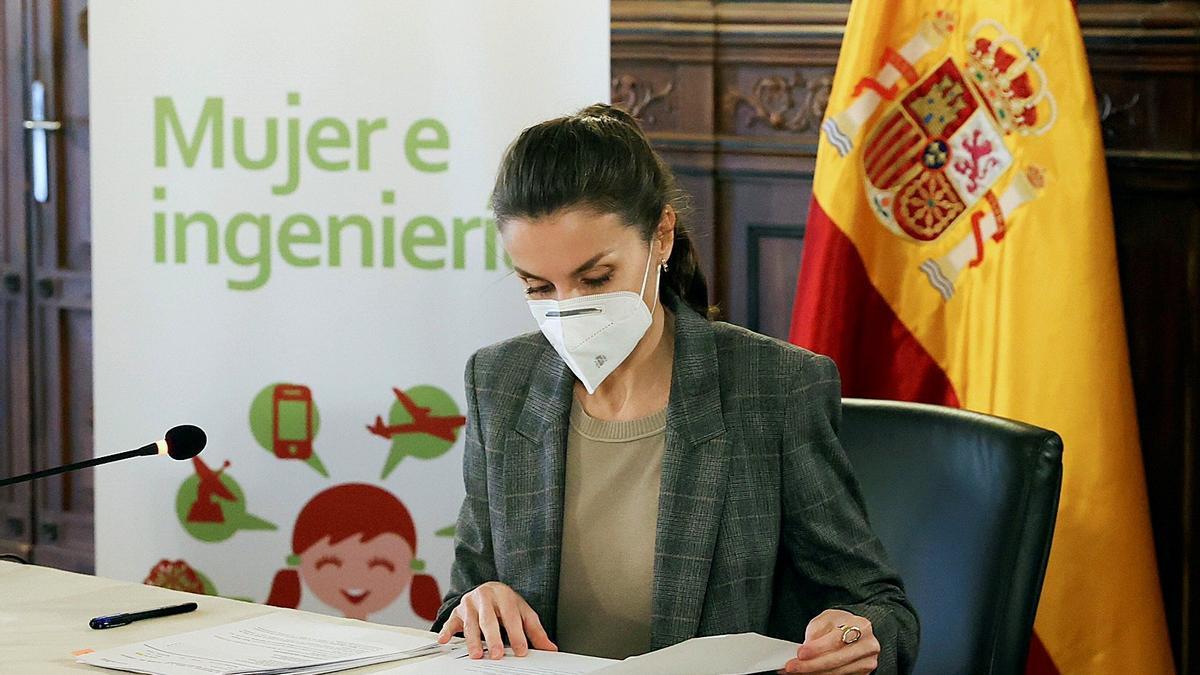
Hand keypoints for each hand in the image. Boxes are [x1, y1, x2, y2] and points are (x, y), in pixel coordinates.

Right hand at [436, 581, 557, 659]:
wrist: (489, 589)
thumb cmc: (507, 604)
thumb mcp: (523, 613)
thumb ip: (535, 631)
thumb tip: (550, 649)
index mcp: (504, 595)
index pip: (511, 616)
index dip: (516, 634)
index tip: (521, 651)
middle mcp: (485, 597)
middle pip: (488, 619)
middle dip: (492, 638)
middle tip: (496, 654)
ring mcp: (469, 603)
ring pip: (470, 623)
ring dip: (472, 640)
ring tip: (477, 654)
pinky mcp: (457, 611)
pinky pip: (450, 622)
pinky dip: (446, 631)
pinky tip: (444, 640)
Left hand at [781, 609, 879, 673]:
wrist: (859, 631)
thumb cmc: (842, 623)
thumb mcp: (828, 618)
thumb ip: (816, 630)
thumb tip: (806, 647)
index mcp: (861, 626)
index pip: (836, 639)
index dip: (817, 648)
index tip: (800, 653)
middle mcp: (868, 645)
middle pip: (837, 660)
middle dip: (812, 665)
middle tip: (793, 667)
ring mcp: (868, 661)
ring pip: (837, 672)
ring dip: (815, 673)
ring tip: (798, 671)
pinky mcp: (864, 673)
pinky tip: (810, 673)